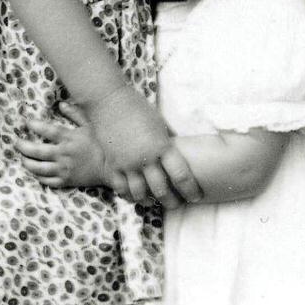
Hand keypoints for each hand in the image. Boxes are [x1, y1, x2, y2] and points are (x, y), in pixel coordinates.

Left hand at [17, 106, 107, 188]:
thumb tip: (61, 103)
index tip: (27, 123)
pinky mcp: (66, 181)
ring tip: (22, 158)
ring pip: (39, 168)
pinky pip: (47, 181)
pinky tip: (34, 172)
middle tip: (16, 143)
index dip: (35, 126)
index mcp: (70, 139)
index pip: (48, 130)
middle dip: (24, 147)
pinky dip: (38, 176)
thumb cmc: (100, 144)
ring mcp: (64, 169)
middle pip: (38, 151)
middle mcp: (64, 154)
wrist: (110, 168)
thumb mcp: (90, 125)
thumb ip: (75, 114)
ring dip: (27, 163)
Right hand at [82, 86, 203, 206]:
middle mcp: (145, 158)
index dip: (191, 190)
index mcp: (162, 146)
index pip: (181, 176)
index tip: (196, 196)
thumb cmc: (138, 108)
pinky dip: (129, 195)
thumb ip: (167, 143)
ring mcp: (126, 163)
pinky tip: (135, 196)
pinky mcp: (112, 164)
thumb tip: (180, 155)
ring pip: (140, 193)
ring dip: (150, 201)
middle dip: (172, 201)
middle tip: (177, 204)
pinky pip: (121, 188)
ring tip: (155, 202)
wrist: (108, 100)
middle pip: (161, 190)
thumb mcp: (160, 123)